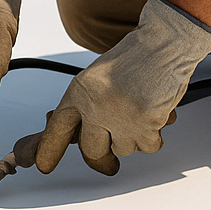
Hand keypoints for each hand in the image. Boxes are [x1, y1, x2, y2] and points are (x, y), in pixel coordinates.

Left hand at [35, 0, 210, 175]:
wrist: (165, 44)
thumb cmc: (136, 57)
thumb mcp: (98, 78)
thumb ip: (87, 106)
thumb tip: (78, 134)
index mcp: (80, 91)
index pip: (58, 128)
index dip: (50, 149)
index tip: (45, 165)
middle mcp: (96, 106)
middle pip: (92, 150)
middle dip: (102, 160)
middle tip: (108, 164)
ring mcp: (120, 117)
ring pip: (123, 150)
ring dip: (133, 138)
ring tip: (140, 113)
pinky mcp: (145, 124)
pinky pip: (148, 146)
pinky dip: (154, 136)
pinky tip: (155, 114)